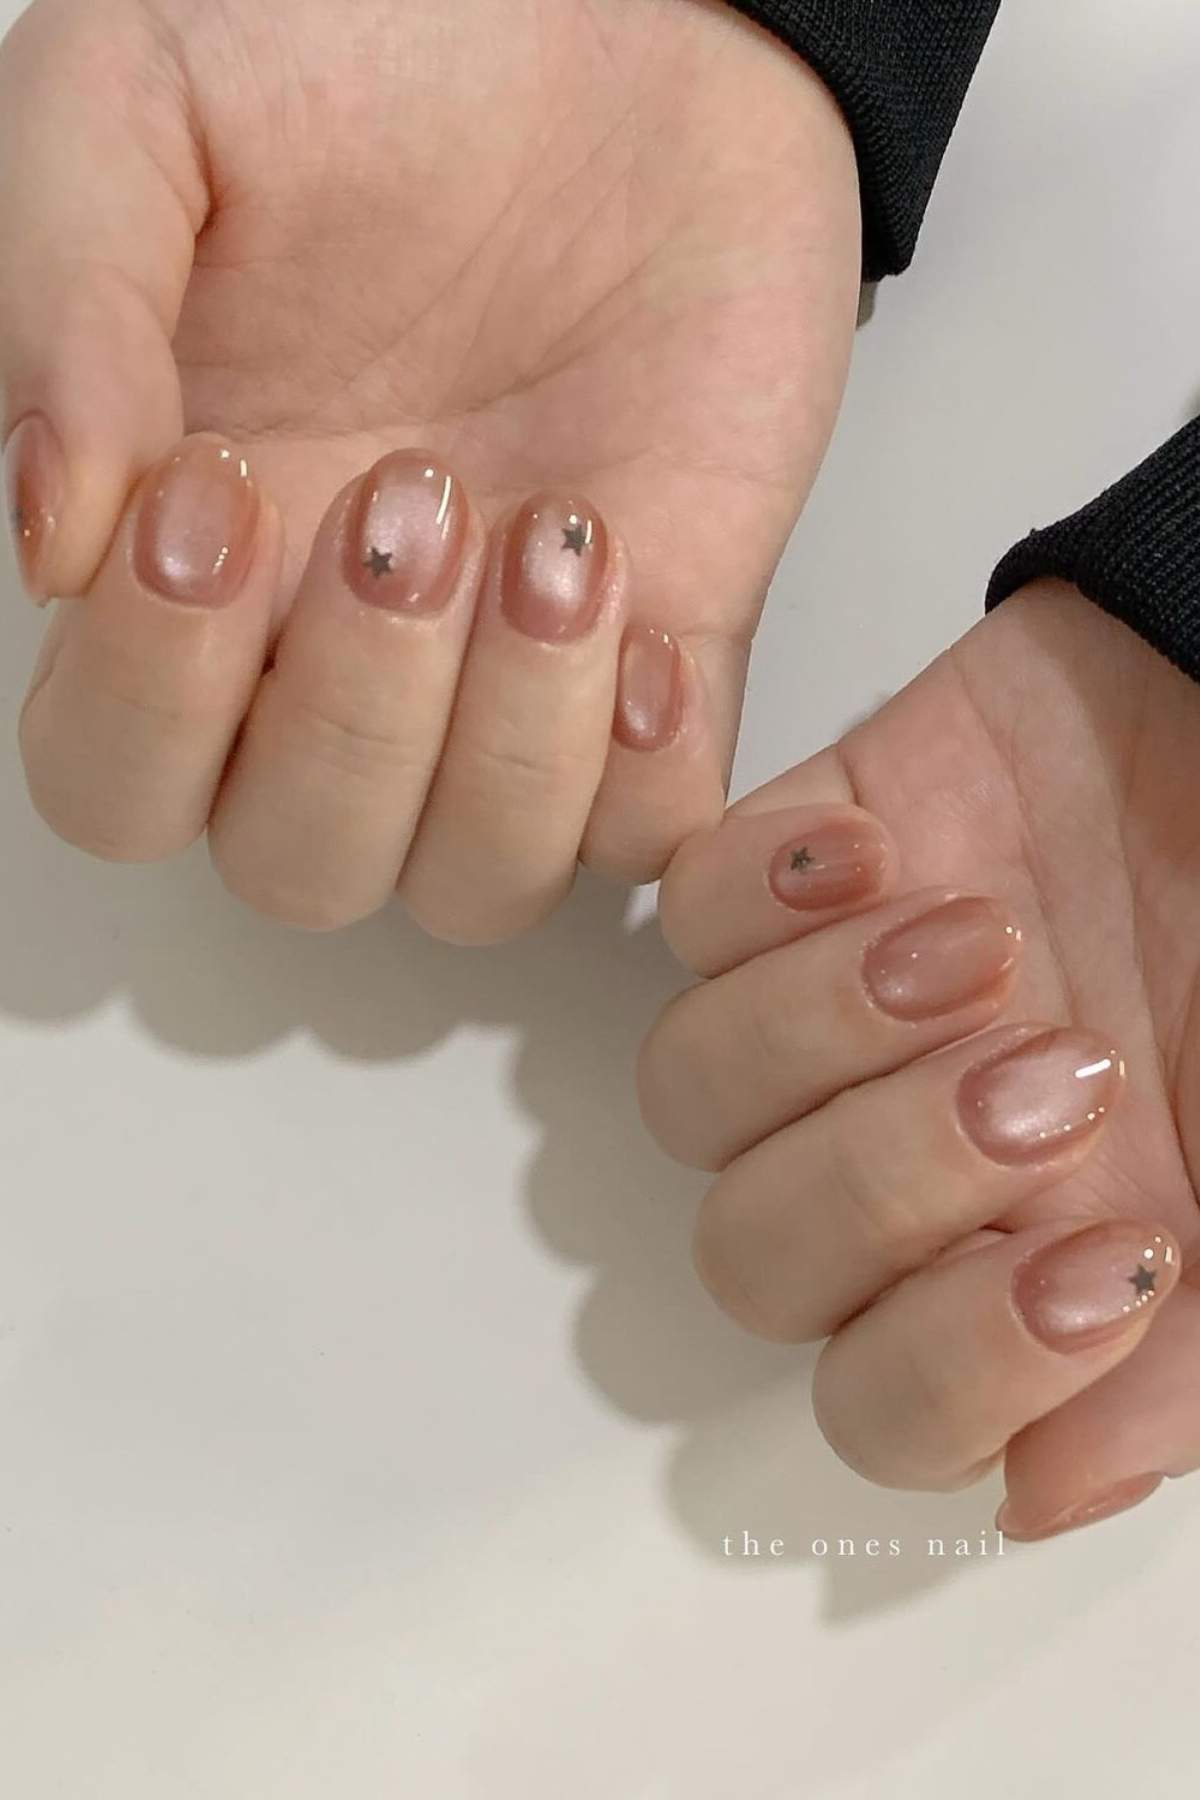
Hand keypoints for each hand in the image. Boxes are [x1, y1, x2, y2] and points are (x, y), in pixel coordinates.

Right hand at [0, 0, 859, 939]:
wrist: (645, 25)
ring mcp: (507, 682)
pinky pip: (645, 833)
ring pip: (471, 885)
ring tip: (554, 529)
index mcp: (196, 569)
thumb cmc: (388, 54)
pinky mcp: (666, 660)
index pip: (116, 777)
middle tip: (411, 498)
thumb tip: (52, 534)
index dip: (153, 695)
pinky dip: (639, 765)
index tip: (218, 492)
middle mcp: (340, 662)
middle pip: (295, 864)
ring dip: (507, 748)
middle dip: (350, 721)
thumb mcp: (147, 100)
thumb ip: (63, 303)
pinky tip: (637, 606)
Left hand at [639, 580, 1199, 1541]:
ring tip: (983, 939)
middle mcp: (907, 1149)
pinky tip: (881, 853)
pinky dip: (759, 893)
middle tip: (1051, 1073)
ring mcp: (834, 1005)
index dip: (964, 1371)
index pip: (892, 1407)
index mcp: (1029, 1249)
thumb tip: (1047, 1489)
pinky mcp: (787, 862)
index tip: (1109, 1263)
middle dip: (891, 1176)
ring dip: (823, 1029)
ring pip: (692, 1090)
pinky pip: (683, 908)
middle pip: (758, 1258)